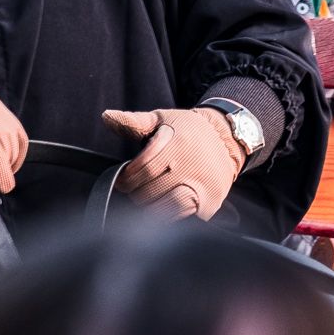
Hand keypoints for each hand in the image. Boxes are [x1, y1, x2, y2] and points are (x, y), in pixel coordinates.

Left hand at [101, 106, 245, 220]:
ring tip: (149, 197)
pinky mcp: (209, 205)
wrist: (227, 140)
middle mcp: (190, 167)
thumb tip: (106, 117)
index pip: (142, 169)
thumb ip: (133, 121)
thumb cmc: (189, 130)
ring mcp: (201, 188)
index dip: (127, 178)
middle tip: (136, 188)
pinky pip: (181, 218)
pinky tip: (164, 204)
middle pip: (149, 191)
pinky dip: (168, 215)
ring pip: (163, 208)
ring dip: (149, 206)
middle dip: (136, 192)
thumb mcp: (162, 119)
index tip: (123, 180)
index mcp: (176, 144)